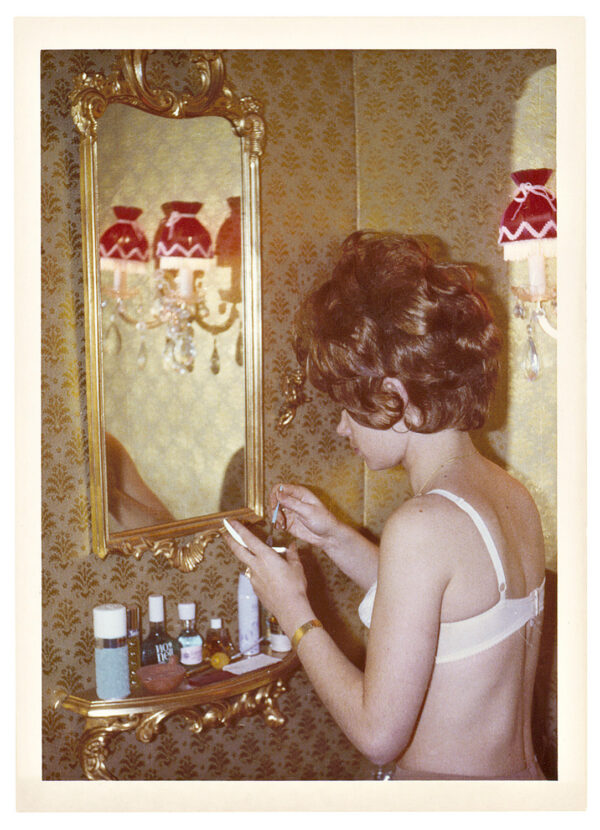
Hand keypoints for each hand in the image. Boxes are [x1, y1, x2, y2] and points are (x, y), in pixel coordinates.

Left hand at [224, 520, 312, 636]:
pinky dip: (258, 573)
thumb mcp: (296, 567)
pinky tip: (269, 577)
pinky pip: (254, 576)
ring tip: (262, 560)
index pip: (248, 539)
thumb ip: (292, 554)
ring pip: (247, 564)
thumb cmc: (294, 587)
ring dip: (249, 558)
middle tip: (224, 533)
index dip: (238, 529)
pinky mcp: (255, 588)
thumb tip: (292, 546)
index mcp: (266, 556)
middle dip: (230, 540)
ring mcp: (254, 578)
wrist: (290, 609)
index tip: (231, 522)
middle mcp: (256, 566)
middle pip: (238, 550)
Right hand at [270, 483, 340, 550]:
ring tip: (283, 525)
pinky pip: (276, 520)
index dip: (274, 495)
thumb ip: (292, 503)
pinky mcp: (288, 521)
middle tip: (280, 519)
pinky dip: (277, 524)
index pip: (280, 488)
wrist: (328, 536)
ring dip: (275, 518)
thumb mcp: (308, 511)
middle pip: (274, 499)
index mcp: (299, 493)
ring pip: (274, 510)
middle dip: (274, 509)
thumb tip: (278, 493)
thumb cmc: (323, 521)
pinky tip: (283, 528)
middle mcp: (293, 500)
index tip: (274, 506)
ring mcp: (290, 511)